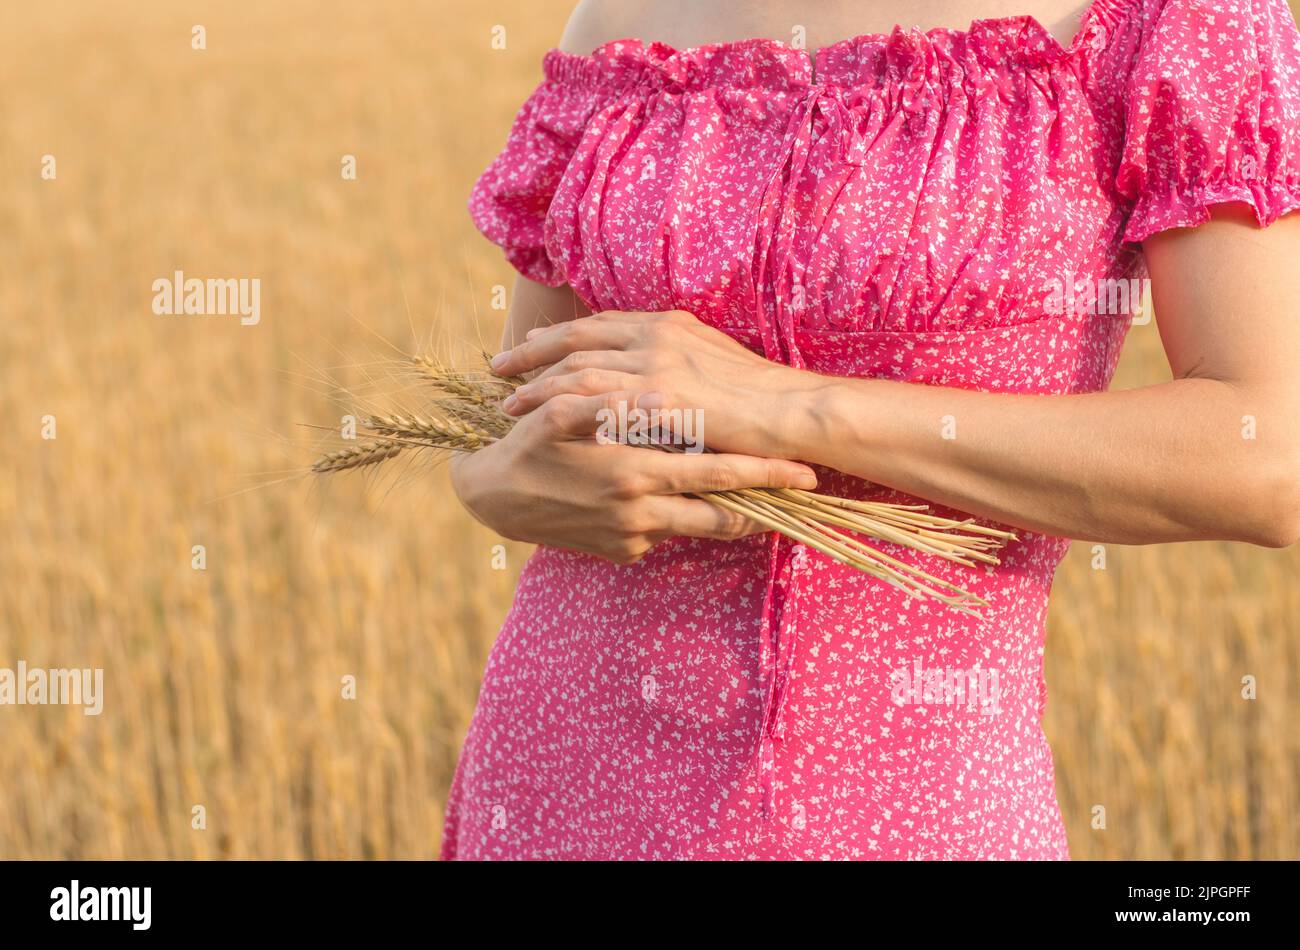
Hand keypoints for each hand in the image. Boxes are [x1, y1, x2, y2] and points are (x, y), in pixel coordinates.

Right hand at [450, 390, 818, 563]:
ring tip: (764, 502)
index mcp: (635, 471)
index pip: (718, 475)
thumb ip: (609, 403)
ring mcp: (634, 537)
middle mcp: (641, 511)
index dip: (766, 475)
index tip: (806, 472)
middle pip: (723, 514)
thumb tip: (650, 395)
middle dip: (768, 506)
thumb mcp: (561, 414)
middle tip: (805, 495)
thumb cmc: (530, 443)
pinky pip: (665, 532)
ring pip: (699, 528)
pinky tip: (686, 500)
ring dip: (732, 516)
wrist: (492, 498)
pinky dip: (681, 517)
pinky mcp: (623, 552)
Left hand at [491, 310, 814, 458]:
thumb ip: (677, 361)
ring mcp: (656, 366)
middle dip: (532, 355)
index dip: (559, 335)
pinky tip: (540, 426)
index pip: (599, 324)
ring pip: (578, 371)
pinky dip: (562, 413)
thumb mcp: (714, 363)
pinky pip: (596, 404)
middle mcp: (655, 336)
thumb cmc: (762, 397)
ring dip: (537, 387)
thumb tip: (651, 379)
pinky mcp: (659, 401)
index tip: (530, 345)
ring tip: (508, 405)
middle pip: (577, 341)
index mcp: (667, 324)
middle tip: (499, 370)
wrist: (795, 411)